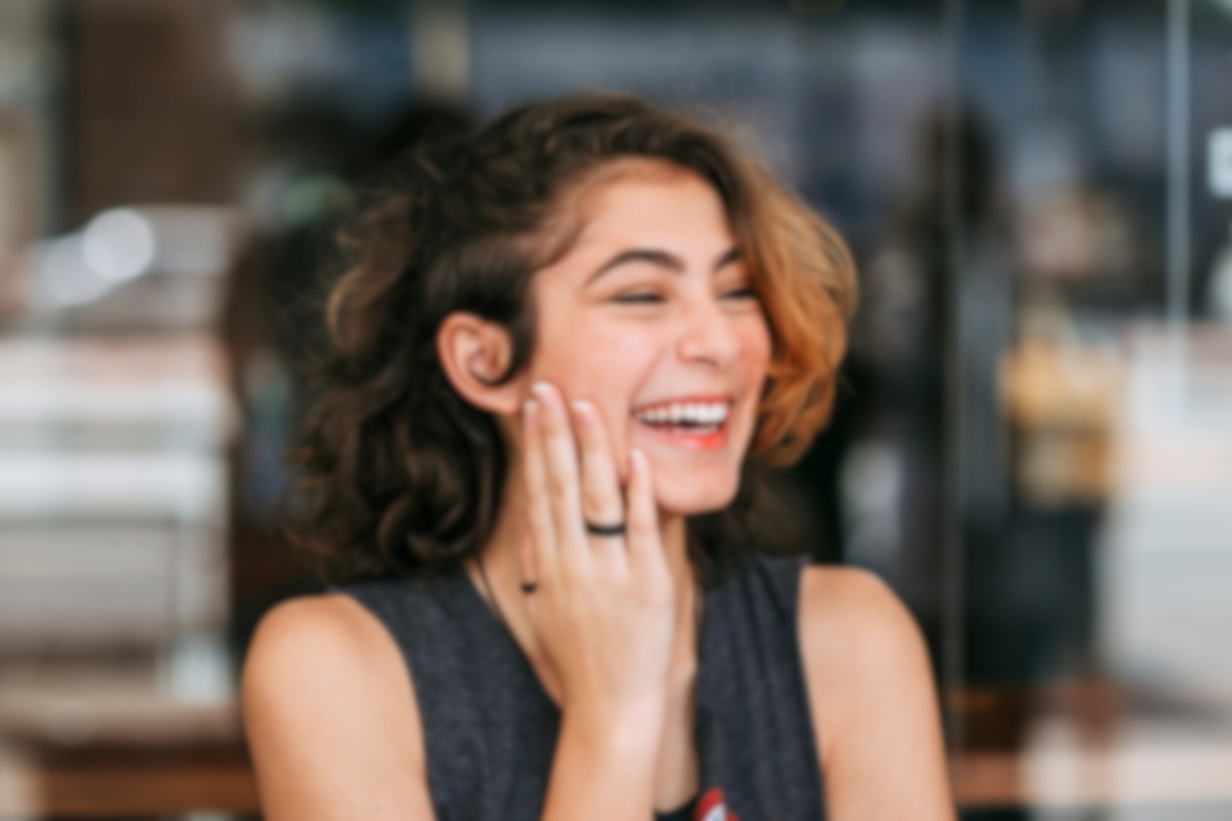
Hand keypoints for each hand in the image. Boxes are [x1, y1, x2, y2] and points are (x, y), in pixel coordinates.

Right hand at [519, 381, 674, 725]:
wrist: (611, 709)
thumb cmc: (577, 659)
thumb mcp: (543, 610)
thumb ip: (539, 563)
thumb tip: (533, 522)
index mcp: (550, 564)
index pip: (540, 491)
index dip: (536, 446)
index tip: (533, 406)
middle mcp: (574, 564)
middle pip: (562, 486)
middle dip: (555, 433)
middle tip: (549, 387)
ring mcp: (611, 574)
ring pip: (599, 500)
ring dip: (594, 450)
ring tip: (588, 407)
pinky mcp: (648, 586)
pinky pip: (641, 533)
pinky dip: (639, 495)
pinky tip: (636, 459)